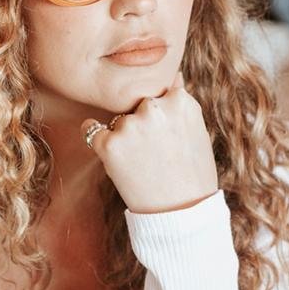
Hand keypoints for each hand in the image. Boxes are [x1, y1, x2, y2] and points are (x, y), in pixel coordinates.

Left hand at [81, 71, 217, 211]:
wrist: (181, 213)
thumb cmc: (193, 173)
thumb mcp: (196, 129)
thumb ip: (180, 101)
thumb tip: (172, 75)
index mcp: (180, 101)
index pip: (160, 92)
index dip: (161, 113)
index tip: (165, 132)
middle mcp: (154, 108)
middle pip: (138, 103)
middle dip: (142, 120)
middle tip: (154, 150)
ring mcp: (131, 126)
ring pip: (119, 118)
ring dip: (124, 132)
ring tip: (142, 160)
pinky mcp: (110, 145)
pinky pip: (91, 130)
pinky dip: (94, 135)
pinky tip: (107, 148)